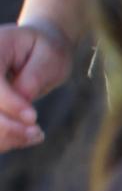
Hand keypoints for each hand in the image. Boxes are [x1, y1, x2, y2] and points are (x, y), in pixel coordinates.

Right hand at [0, 21, 73, 149]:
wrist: (37, 50)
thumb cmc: (46, 50)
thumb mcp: (49, 56)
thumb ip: (33, 77)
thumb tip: (21, 101)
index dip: (9, 103)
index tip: (32, 117)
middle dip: (6, 126)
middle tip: (37, 133)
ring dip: (4, 137)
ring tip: (35, 135)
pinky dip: (2, 140)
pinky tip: (26, 138)